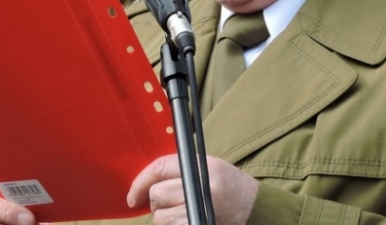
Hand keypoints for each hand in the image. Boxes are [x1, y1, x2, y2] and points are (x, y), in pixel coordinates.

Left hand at [127, 155, 258, 224]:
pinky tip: (184, 221)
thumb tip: (145, 183)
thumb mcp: (208, 167)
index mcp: (201, 166)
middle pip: (157, 194)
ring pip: (161, 217)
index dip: (140, 181)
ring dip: (164, 218)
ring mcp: (200, 209)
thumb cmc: (228, 185)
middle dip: (155, 202)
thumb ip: (180, 170)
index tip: (132, 196)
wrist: (253, 207)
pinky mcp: (198, 223)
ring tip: (180, 214)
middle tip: (167, 203)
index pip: (160, 167)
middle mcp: (201, 186)